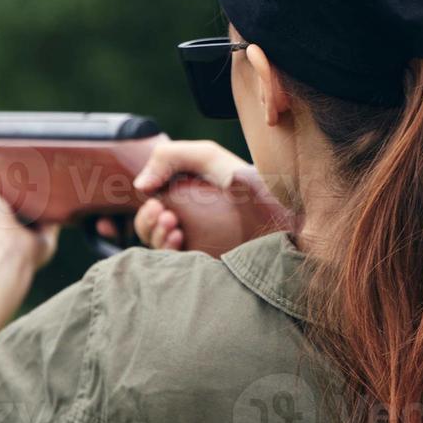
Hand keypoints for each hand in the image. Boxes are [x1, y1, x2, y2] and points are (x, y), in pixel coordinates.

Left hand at [0, 129, 58, 267]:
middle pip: (7, 195)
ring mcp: (21, 230)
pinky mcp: (44, 235)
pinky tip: (63, 183)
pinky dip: (58, 203)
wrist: (4, 246)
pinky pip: (54, 216)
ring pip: (31, 204)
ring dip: (38, 188)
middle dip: (15, 177)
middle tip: (23, 151)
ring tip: (45, 161)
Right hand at [105, 140, 290, 254]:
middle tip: (163, 214)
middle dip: (147, 222)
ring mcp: (196, 246)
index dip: (145, 209)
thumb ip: (168, 157)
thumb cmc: (250, 182)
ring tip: (173, 224)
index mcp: (185, 201)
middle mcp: (188, 224)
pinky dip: (166, 250)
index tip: (153, 201)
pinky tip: (178, 237)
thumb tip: (140, 186)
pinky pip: (172, 266)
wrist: (282, 214)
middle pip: (148, 230)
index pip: (151, 210)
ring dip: (155, 235)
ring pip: (156, 248)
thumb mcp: (207, 157)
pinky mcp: (204, 265)